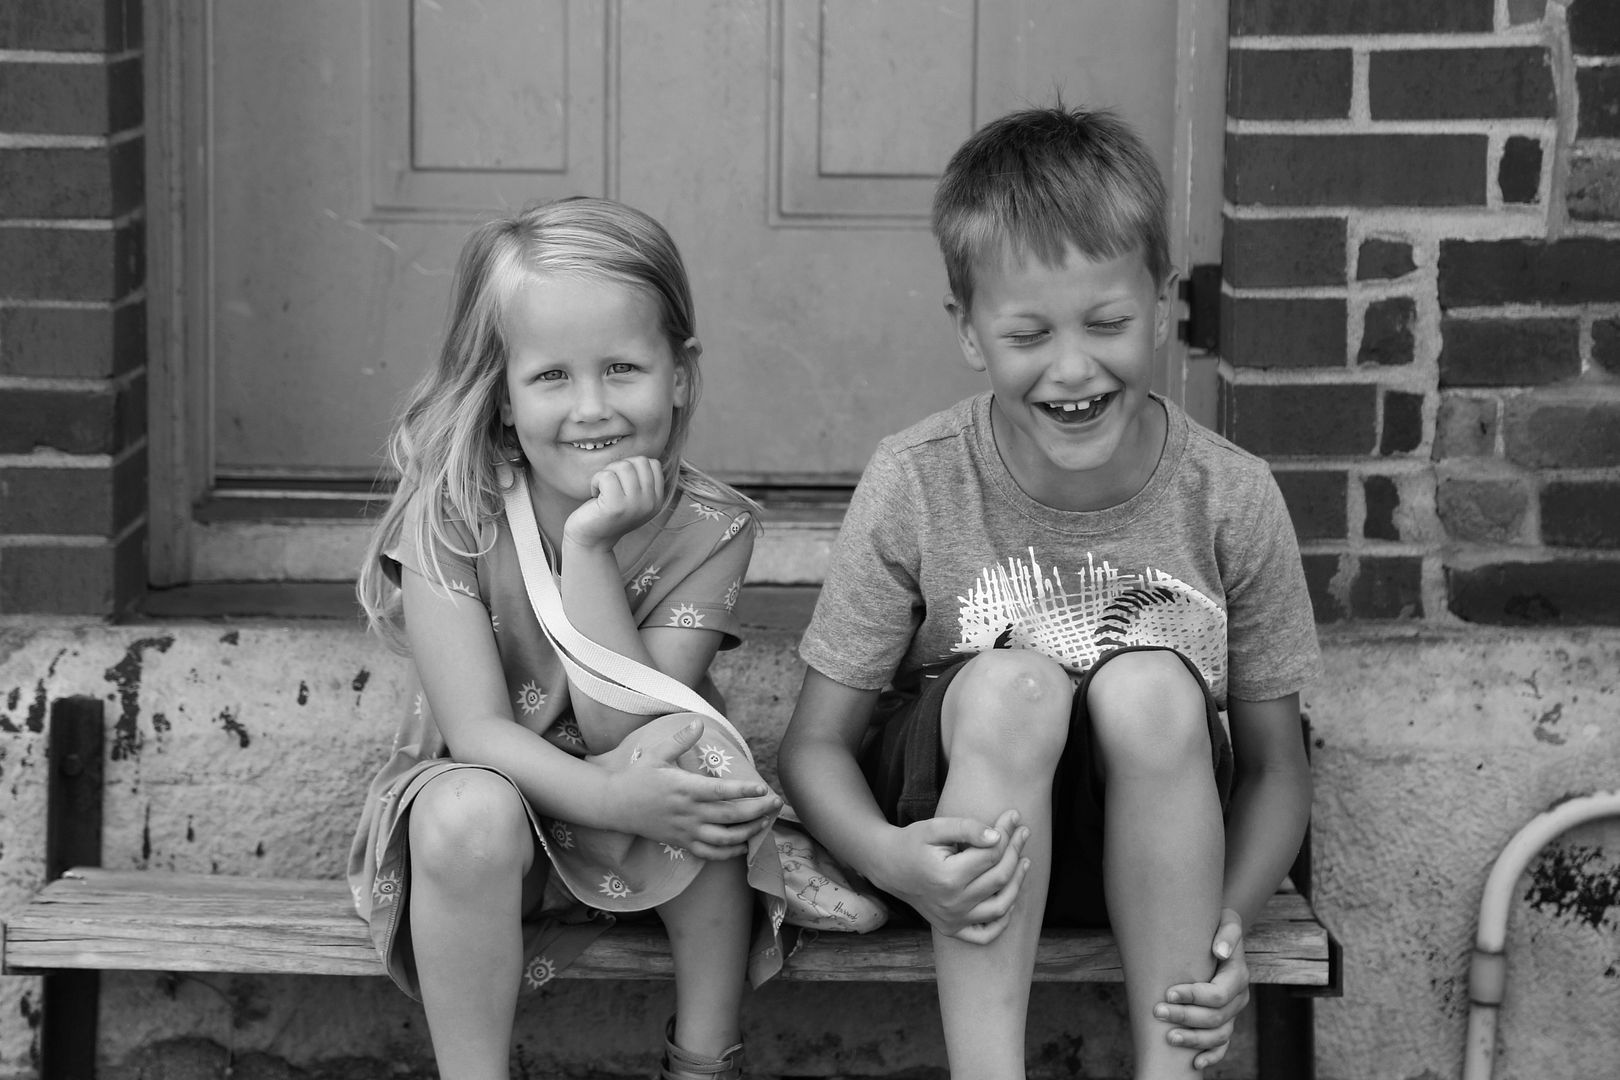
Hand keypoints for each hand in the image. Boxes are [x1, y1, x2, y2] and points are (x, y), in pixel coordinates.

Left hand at [563, 456, 664, 550]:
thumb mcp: (632, 497)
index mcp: (657, 499)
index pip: (652, 463)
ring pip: (623, 466)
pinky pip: (606, 476)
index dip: (632, 466)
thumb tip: (639, 458)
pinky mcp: (616, 507)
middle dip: (619, 468)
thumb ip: (640, 480)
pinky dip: (596, 481)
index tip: (621, 483)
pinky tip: (595, 495)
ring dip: (606, 474)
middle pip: (639, 461)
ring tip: (603, 490)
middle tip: (610, 486)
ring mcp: (635, 505)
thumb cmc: (607, 513)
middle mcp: (651, 503)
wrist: (591, 540)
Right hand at [590, 716, 781, 859]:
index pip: (720, 792)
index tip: (762, 787)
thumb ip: (680, 739)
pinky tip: (745, 845)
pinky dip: (730, 853)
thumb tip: (699, 721)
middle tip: (776, 803)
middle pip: (729, 816)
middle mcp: (688, 813)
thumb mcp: (657, 753)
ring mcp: (686, 831)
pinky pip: (710, 853)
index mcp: (684, 789)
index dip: (743, 791)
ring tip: (766, 821)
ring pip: (724, 839)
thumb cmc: (639, 776)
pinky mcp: (682, 843)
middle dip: (757, 811)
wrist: (616, 806)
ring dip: (749, 832)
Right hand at [874, 809, 1030, 943]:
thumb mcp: (935, 828)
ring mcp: (953, 920)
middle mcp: (952, 903)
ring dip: (1018, 884)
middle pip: (999, 878)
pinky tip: (1011, 900)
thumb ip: (967, 828)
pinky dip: (1002, 921)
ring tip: (1024, 861)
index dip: (1006, 833)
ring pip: (1001, 907)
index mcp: (948, 876)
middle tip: (1023, 832)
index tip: (1014, 816)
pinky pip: (985, 934)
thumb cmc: (913, 843)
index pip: (991, 855)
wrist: (889, 867)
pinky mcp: (952, 929)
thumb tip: (997, 837)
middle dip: (1015, 851)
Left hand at [1153, 908, 1250, 1069]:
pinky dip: (1211, 1056)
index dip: (1193, 996)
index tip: (1168, 993)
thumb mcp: (1226, 920)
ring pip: (1218, 1035)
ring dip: (1193, 1039)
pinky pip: (1222, 1045)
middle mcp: (1238, 998)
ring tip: (1168, 1037)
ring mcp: (1233, 1012)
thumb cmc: (1218, 925)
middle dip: (1185, 1017)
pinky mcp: (1225, 1021)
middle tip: (1157, 1012)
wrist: (1220, 934)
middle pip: (1215, 1017)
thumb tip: (1219, 952)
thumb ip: (1227, 934)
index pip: (1217, 995)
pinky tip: (1195, 1063)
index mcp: (1238, 976)